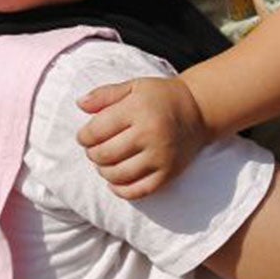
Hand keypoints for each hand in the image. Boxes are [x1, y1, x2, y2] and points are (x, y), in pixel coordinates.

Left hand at [75, 76, 210, 200]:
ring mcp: (161, 157)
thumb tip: (80, 104)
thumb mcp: (133, 86)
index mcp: (138, 110)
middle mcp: (150, 134)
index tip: (85, 136)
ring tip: (105, 163)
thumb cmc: (161, 97)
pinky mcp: (169, 173)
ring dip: (104, 171)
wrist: (199, 111)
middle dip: (93, 154)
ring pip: (118, 175)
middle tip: (95, 149)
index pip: (96, 131)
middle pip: (104, 155)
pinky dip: (121, 190)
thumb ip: (105, 94)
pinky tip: (115, 181)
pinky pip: (138, 191)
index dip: (84, 137)